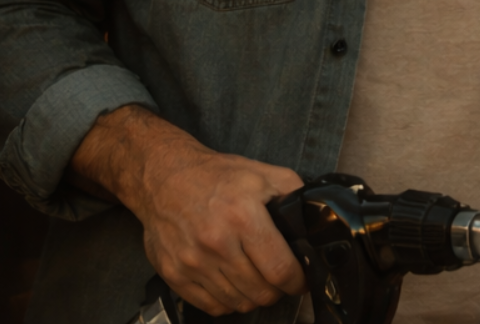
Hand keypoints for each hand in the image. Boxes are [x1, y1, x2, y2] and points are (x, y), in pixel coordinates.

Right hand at [70, 104, 305, 314]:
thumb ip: (294, 193)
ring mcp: (192, 262)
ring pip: (237, 303)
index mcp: (243, 217)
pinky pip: (210, 306)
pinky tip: (234, 286)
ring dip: (254, 297)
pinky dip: (228, 303)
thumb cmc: (216, 176)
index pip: (279, 269)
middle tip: (279, 279)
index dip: (297, 282)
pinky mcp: (174, 274)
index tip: (301, 280)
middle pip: (260, 291)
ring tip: (258, 282)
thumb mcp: (262, 173)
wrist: (164, 178)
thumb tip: (315, 218)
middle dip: (278, 290)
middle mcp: (216, 243)